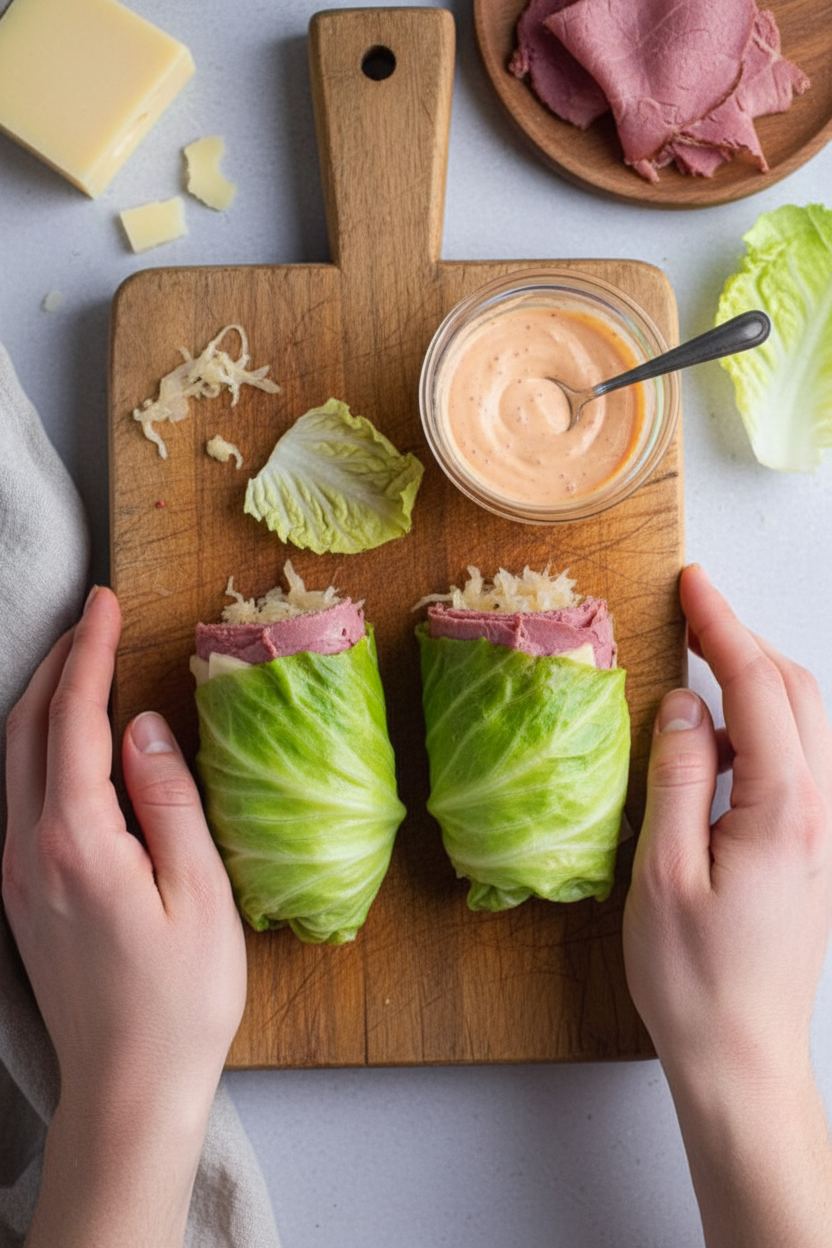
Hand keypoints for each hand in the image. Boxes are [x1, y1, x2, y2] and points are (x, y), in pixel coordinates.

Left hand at [2, 586, 246, 1247]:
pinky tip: (68, 741)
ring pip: (12, 759)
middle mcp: (28, 849)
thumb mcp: (200, 893)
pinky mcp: (19, 893)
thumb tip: (146, 729)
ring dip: (41, 701)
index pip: (73, 720)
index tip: (105, 605)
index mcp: (76, 841)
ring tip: (79, 663)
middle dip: (56, 664)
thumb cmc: (179, 1001)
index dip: (89, 654)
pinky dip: (38, 745)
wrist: (126, 1088)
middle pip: (26, 729)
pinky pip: (15, 794)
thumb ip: (169, 801)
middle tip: (92, 619)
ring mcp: (15, 873)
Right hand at [623, 563, 831, 1247]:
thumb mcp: (663, 873)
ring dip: (757, 678)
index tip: (692, 584)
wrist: (741, 1056)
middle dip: (745, 639)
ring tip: (702, 658)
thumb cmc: (695, 978)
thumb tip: (683, 705)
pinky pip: (795, 760)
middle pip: (797, 692)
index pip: (758, 688)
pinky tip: (718, 737)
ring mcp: (821, 831)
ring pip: (803, 723)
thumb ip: (676, 777)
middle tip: (693, 609)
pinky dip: (760, 723)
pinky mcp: (809, 850)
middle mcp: (818, 812)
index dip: (722, 626)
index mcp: (784, 810)